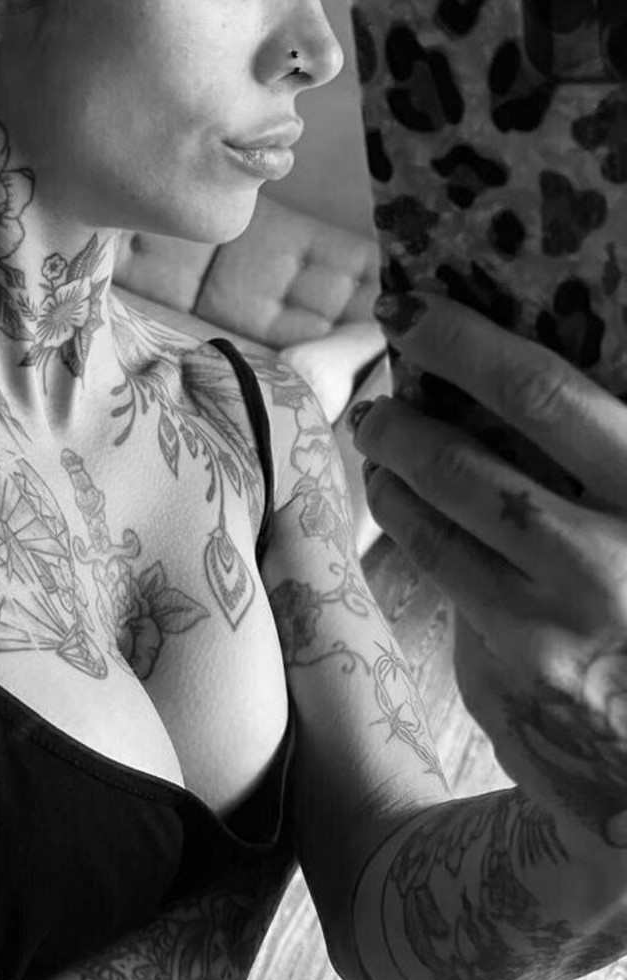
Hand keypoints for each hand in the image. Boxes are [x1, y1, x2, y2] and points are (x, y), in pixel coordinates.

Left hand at [347, 292, 626, 848]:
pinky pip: (449, 583)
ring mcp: (564, 617)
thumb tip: (512, 380)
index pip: (544, 393)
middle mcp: (614, 551)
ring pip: (440, 525)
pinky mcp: (525, 670)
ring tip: (380, 448)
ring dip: (394, 478)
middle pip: (468, 463)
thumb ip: (602, 449)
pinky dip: (416, 535)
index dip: (464, 342)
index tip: (411, 310)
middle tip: (376, 401)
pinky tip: (407, 513)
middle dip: (402, 422)